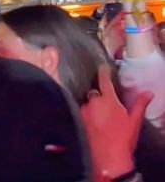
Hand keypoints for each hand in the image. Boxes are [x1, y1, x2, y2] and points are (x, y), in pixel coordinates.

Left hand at [81, 65, 152, 179]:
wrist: (108, 159)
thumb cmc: (123, 139)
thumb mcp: (134, 121)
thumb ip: (140, 104)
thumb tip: (149, 92)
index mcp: (108, 99)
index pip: (103, 80)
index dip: (102, 72)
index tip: (101, 67)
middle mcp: (94, 102)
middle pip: (93, 92)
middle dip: (98, 95)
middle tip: (104, 102)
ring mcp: (84, 112)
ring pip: (87, 103)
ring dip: (91, 106)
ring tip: (98, 115)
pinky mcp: (78, 121)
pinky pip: (81, 113)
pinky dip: (86, 115)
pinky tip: (91, 122)